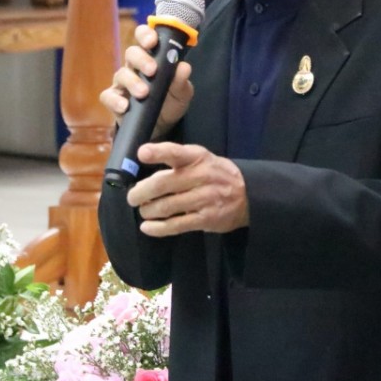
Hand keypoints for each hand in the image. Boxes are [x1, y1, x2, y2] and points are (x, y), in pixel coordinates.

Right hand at [99, 24, 193, 139]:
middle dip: (141, 59)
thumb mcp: (181, 93)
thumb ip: (181, 81)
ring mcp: (122, 83)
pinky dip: (115, 100)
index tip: (152, 41)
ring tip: (144, 93)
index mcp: (151, 57)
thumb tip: (184, 67)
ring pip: (120, 74)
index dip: (145, 35)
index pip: (144, 38)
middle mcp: (134, 67)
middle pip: (131, 53)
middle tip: (153, 70)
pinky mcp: (114, 100)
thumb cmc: (171, 102)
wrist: (162, 127)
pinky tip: (125, 106)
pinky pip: (108, 96)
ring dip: (132, 82)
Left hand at [127, 143, 248, 236]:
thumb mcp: (201, 158)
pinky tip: (147, 227)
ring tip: (144, 210)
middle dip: (141, 192)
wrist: (248, 194)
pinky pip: (176, 225)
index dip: (158, 152)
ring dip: (148, 210)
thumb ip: (176, 161)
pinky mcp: (206, 219)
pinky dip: (157, 228)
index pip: (176, 153)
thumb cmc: (216, 174)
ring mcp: (204, 199)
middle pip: (163, 184)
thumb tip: (143, 171)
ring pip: (166, 206)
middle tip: (132, 197)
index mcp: (198, 158)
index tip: (142, 154)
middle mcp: (201, 177)